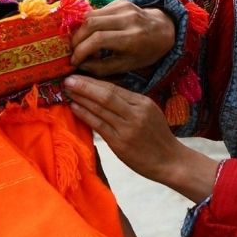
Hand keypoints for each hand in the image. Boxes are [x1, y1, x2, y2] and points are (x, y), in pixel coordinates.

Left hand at [64, 75, 218, 201]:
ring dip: (81, 98)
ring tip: (67, 91)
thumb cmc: (158, 138)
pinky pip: (99, 125)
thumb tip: (104, 94)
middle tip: (68, 79)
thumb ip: (130, 104)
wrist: (170, 161)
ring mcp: (128, 128)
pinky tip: (74, 108)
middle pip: (106, 95)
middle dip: (85, 86)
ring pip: (100, 108)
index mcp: (143, 103)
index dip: (95, 82)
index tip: (79, 76)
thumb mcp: (150, 114)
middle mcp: (136, 113)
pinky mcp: (120, 143)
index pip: (114, 88)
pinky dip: (85, 115)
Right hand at [70, 0, 174, 75]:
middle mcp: (128, 19)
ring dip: (80, 30)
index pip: (98, 39)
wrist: (163, 30)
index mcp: (132, 38)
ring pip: (90, 14)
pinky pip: (97, 10)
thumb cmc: (145, 52)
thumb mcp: (127, 66)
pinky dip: (89, 23)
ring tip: (81, 43)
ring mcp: (124, 6)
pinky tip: (92, 33)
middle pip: (90, 23)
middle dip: (76, 39)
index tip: (74, 61)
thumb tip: (78, 65)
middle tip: (73, 51)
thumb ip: (101, 68)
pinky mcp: (120, 0)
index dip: (81, 50)